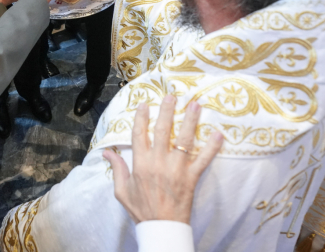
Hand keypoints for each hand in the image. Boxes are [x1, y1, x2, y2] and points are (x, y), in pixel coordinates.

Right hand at [104, 95, 222, 223]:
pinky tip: (218, 134)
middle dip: (166, 111)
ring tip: (195, 105)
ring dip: (190, 121)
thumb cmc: (141, 209)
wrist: (161, 228)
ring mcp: (176, 169)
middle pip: (162, 131)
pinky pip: (203, 160)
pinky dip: (212, 147)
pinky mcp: (191, 178)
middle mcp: (158, 162)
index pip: (139, 135)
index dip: (141, 118)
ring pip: (183, 140)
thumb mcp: (122, 191)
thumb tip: (107, 152)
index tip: (145, 104)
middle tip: (171, 96)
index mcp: (140, 164)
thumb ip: (117, 169)